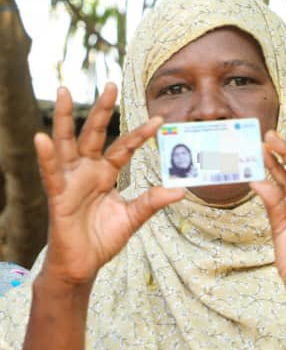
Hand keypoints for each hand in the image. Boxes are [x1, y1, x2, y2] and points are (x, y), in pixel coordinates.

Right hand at [35, 84, 183, 287]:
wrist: (82, 265)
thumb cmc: (102, 238)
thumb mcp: (133, 217)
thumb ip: (152, 202)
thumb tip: (179, 190)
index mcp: (105, 174)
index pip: (124, 148)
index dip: (140, 134)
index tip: (160, 119)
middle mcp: (87, 171)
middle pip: (95, 134)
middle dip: (103, 109)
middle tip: (111, 83)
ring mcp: (70, 181)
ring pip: (68, 143)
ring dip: (67, 118)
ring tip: (66, 91)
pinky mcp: (57, 196)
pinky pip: (51, 173)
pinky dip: (46, 156)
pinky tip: (41, 137)